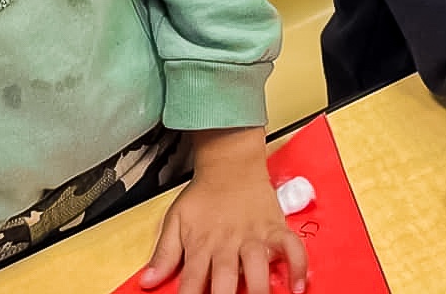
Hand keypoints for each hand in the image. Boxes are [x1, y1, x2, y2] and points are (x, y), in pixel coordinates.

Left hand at [141, 127, 307, 293]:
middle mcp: (228, 244)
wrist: (230, 163)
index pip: (191, 282)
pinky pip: (292, 247)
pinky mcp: (275, 228)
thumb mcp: (176, 220)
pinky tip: (297, 286)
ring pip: (258, 266)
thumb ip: (164, 253)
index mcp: (201, 245)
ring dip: (260, 288)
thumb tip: (148, 281)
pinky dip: (297, 266)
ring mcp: (254, 236)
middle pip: (226, 280)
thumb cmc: (204, 194)